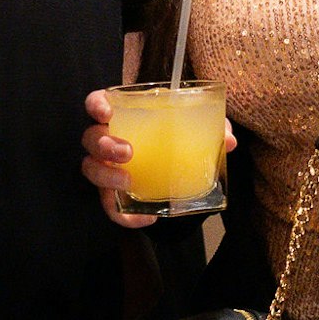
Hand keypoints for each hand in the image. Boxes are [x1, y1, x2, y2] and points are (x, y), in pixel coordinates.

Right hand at [80, 88, 238, 229]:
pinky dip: (125, 215)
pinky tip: (147, 216)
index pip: (96, 103)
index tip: (107, 113)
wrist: (178, 169)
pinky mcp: (114, 195)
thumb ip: (212, 129)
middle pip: (90, 138)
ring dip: (106, 176)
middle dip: (104, 144)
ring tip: (129, 181)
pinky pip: (111, 207)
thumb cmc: (178, 138)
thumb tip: (227, 141)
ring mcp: (107, 168)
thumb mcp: (197, 129)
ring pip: (91, 170)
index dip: (97, 105)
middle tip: (128, 152)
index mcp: (124, 115)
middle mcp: (108, 139)